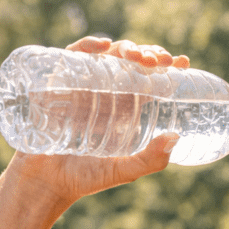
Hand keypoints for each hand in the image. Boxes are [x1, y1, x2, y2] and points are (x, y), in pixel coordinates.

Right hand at [5, 36, 190, 205]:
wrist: (45, 183)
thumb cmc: (84, 178)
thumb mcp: (123, 171)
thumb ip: (150, 161)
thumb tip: (175, 137)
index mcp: (124, 106)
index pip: (148, 76)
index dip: (166, 65)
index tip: (182, 62)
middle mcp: (104, 91)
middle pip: (130, 61)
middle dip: (148, 54)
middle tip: (160, 61)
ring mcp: (81, 84)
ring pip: (107, 54)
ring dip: (125, 48)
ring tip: (138, 57)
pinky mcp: (57, 83)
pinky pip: (72, 56)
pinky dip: (87, 45)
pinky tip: (103, 47)